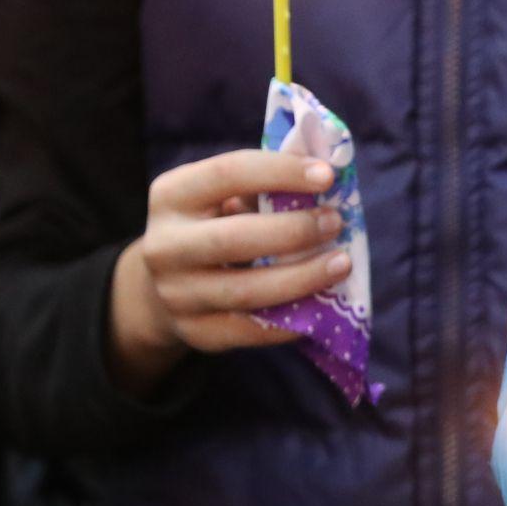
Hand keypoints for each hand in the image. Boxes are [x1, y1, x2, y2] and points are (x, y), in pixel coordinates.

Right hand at [108, 150, 350, 394]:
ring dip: (304, 278)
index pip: (227, 173)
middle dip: (295, 231)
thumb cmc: (211, 228)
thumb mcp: (221, 198)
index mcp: (171, 196)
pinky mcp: (196, 333)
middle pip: (235, 239)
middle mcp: (165, 245)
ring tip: (341, 263)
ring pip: (248, 291)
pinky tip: (323, 305)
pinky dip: (294, 319)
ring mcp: (177, 294)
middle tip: (336, 223)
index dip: (280, 172)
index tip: (327, 175)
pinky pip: (253, 329)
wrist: (165, 287)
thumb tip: (326, 178)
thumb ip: (263, 188)